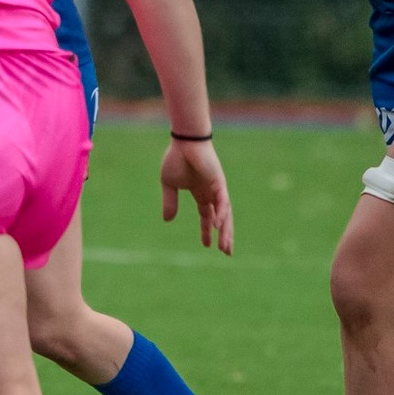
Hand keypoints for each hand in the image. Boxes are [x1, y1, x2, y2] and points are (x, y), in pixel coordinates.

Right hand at [160, 137, 232, 255]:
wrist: (184, 142)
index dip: (207, 231)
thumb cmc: (176, 158)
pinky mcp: (219, 183)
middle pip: (221, 218)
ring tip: (225, 246)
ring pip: (225, 214)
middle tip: (225, 252)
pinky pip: (223, 202)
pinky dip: (221, 214)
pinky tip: (218, 226)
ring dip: (225, 230)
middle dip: (223, 235)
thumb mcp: (169, 184)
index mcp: (200, 193)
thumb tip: (167, 220)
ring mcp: (217, 189)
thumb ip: (170, 202)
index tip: (207, 246)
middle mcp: (212, 193)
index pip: (206, 215)